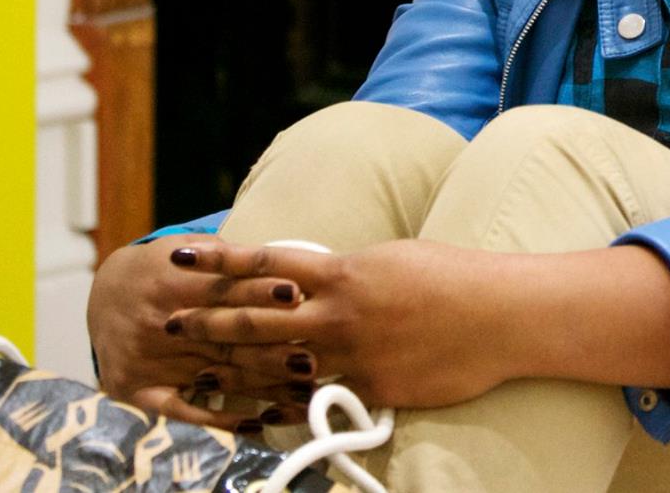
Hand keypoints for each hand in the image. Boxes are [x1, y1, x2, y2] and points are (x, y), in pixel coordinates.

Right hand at [85, 235, 308, 428]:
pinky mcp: (138, 389)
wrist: (103, 295)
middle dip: (269, 347)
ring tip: (301, 392)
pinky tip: (255, 423)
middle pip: (224, 338)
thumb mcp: (185, 247)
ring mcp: (147, 360)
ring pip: (216, 376)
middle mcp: (159, 324)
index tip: (297, 294)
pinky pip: (182, 410)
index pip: (224, 289)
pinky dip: (218, 419)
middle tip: (310, 355)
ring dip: (260, 387)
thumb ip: (226, 255)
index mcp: (172, 284)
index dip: (260, 291)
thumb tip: (280, 258)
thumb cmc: (161, 268)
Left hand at [163, 239, 521, 410]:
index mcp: (343, 272)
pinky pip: (318, 399)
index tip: (179, 256)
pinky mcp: (371, 389)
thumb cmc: (454, 277)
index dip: (218, 260)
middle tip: (168, 322)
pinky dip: (286, 406)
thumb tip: (322, 279)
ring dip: (233, 371)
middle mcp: (338, 314)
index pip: (265, 262)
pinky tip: (258, 414)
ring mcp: (352, 356)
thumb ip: (348, 274)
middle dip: (207, 321)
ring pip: (278, 366)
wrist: (501, 315)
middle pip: (257, 319)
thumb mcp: (392, 259)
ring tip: (196, 374)